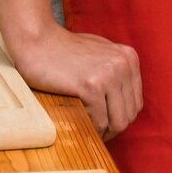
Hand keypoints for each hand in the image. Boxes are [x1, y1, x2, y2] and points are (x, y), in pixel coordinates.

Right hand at [12, 25, 142, 138]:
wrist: (36, 40)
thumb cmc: (63, 48)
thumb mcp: (99, 52)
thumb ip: (115, 70)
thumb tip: (124, 101)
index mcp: (128, 57)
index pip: (135, 103)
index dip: (120, 117)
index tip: (105, 123)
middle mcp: (123, 64)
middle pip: (129, 114)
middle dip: (112, 128)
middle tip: (95, 131)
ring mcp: (108, 75)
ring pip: (117, 122)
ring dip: (104, 132)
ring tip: (88, 130)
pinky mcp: (91, 86)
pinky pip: (99, 122)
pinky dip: (91, 129)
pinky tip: (80, 124)